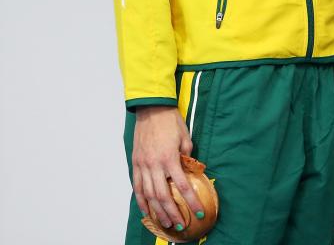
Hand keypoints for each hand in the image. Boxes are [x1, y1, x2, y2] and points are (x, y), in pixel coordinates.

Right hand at [131, 106, 202, 231]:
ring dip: (157, 211)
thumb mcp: (185, 137)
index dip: (190, 201)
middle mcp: (154, 165)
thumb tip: (190, 169)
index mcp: (169, 158)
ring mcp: (143, 165)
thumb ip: (187, 155)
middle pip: (163, 196)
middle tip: (181, 224)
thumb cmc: (171, 121)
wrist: (151, 109)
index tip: (198, 211)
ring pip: (149, 194)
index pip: (181, 186)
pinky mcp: (136, 163)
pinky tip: (147, 210)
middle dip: (173, 212)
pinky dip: (141, 200)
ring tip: (166, 223)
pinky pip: (137, 186)